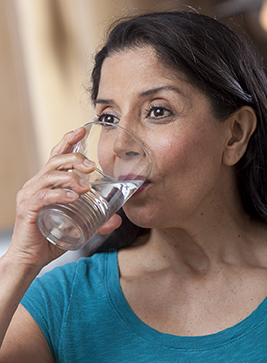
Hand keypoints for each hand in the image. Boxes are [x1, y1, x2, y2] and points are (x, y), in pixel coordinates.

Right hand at [7, 128, 96, 270]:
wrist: (30, 259)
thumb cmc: (51, 238)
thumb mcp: (78, 227)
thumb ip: (97, 222)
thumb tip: (117, 220)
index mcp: (48, 184)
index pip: (57, 156)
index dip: (68, 142)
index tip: (81, 131)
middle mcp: (37, 185)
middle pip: (54, 161)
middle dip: (75, 159)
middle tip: (92, 166)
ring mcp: (30, 195)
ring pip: (49, 175)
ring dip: (70, 177)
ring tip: (86, 186)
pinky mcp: (27, 209)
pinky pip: (43, 196)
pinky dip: (60, 194)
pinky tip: (73, 197)